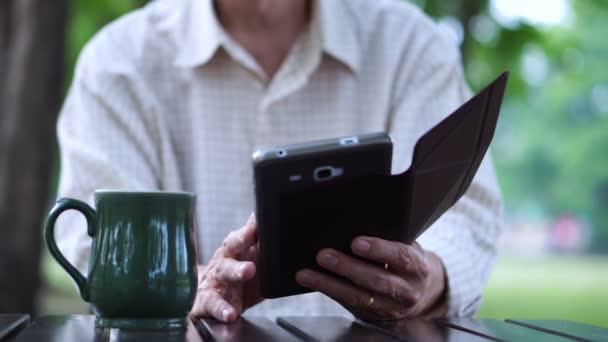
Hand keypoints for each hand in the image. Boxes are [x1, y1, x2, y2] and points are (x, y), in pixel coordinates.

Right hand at [190, 213, 261, 321]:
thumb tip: (274, 222)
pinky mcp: (207, 301)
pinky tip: (230, 314)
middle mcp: (224, 260)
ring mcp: (214, 279)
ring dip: (235, 271)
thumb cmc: (233, 275)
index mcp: (235, 249)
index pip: (243, 233)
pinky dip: (222, 310)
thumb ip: (261, 242)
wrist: (207, 299)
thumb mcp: (249, 258)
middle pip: (231, 246)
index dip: (250, 228)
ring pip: (223, 271)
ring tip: (247, 271)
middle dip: (242, 241)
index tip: (257, 225)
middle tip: (258, 238)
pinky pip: (213, 304)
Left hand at [295, 237, 445, 320]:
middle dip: (347, 267)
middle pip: (376, 280)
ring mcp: (390, 306)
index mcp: (417, 268)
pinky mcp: (372, 314)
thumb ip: (390, 238)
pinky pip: (348, 303)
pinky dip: (328, 290)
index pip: (401, 256)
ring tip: (308, 273)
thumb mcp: (406, 247)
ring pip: (358, 296)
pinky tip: (311, 281)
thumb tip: (356, 220)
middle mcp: (407, 290)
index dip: (379, 249)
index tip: (356, 242)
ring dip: (330, 283)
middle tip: (324, 255)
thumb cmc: (404, 261)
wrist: (418, 293)